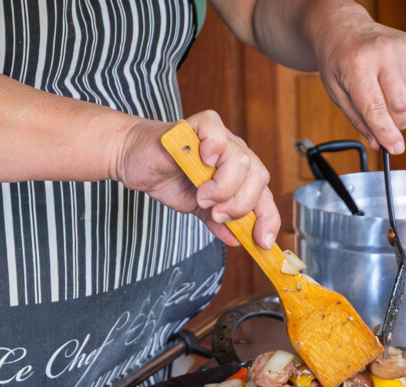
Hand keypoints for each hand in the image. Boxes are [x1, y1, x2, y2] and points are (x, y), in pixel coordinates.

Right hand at [116, 110, 279, 248]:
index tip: (262, 242)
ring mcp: (219, 138)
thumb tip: (237, 240)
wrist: (136, 160)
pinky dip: (214, 147)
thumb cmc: (169, 178)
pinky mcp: (198, 125)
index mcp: (239, 175)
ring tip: (202, 196)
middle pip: (259, 177)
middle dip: (241, 204)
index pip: (265, 196)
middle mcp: (234, 153)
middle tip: (217, 214)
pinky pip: (216, 130)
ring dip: (224, 186)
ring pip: (241, 159)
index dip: (268, 219)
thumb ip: (218, 223)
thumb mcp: (197, 208)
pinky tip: (204, 160)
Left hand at [312, 11, 405, 154]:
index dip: (387, 133)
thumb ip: (359, 120)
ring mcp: (400, 48)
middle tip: (383, 124)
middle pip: (400, 105)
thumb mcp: (337, 94)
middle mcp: (382, 53)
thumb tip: (379, 143)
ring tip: (379, 90)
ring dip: (398, 106)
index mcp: (357, 65)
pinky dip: (404, 91)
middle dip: (394, 123)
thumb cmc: (337, 61)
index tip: (395, 149)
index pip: (376, 108)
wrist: (343, 27)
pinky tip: (388, 80)